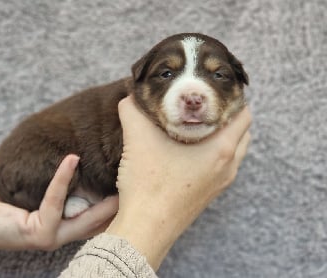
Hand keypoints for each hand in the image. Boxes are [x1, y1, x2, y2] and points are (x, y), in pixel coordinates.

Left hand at [0, 155, 117, 259]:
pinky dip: (63, 178)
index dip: (113, 197)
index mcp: (60, 223)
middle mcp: (60, 233)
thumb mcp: (25, 182)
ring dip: (103, 192)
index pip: (95, 214)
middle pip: (100, 220)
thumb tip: (64, 147)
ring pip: (87, 217)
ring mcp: (51, 236)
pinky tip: (71, 158)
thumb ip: (45, 172)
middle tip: (134, 173)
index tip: (126, 175)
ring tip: (117, 166)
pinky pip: (56, 201)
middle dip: (119, 199)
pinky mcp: (38, 233)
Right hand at [107, 96, 250, 269]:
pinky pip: (218, 167)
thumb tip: (129, 97)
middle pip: (240, 133)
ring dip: (218, 136)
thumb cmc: (149, 185)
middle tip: (202, 105)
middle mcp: (227, 167)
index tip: (213, 89)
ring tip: (193, 125)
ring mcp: (219, 184)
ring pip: (230, 152)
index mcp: (221, 150)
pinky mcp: (206, 195)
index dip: (232, 97)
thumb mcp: (138, 139)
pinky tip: (185, 151)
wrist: (145, 228)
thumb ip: (132, 110)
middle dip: (225, 116)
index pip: (244, 115)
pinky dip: (210, 154)